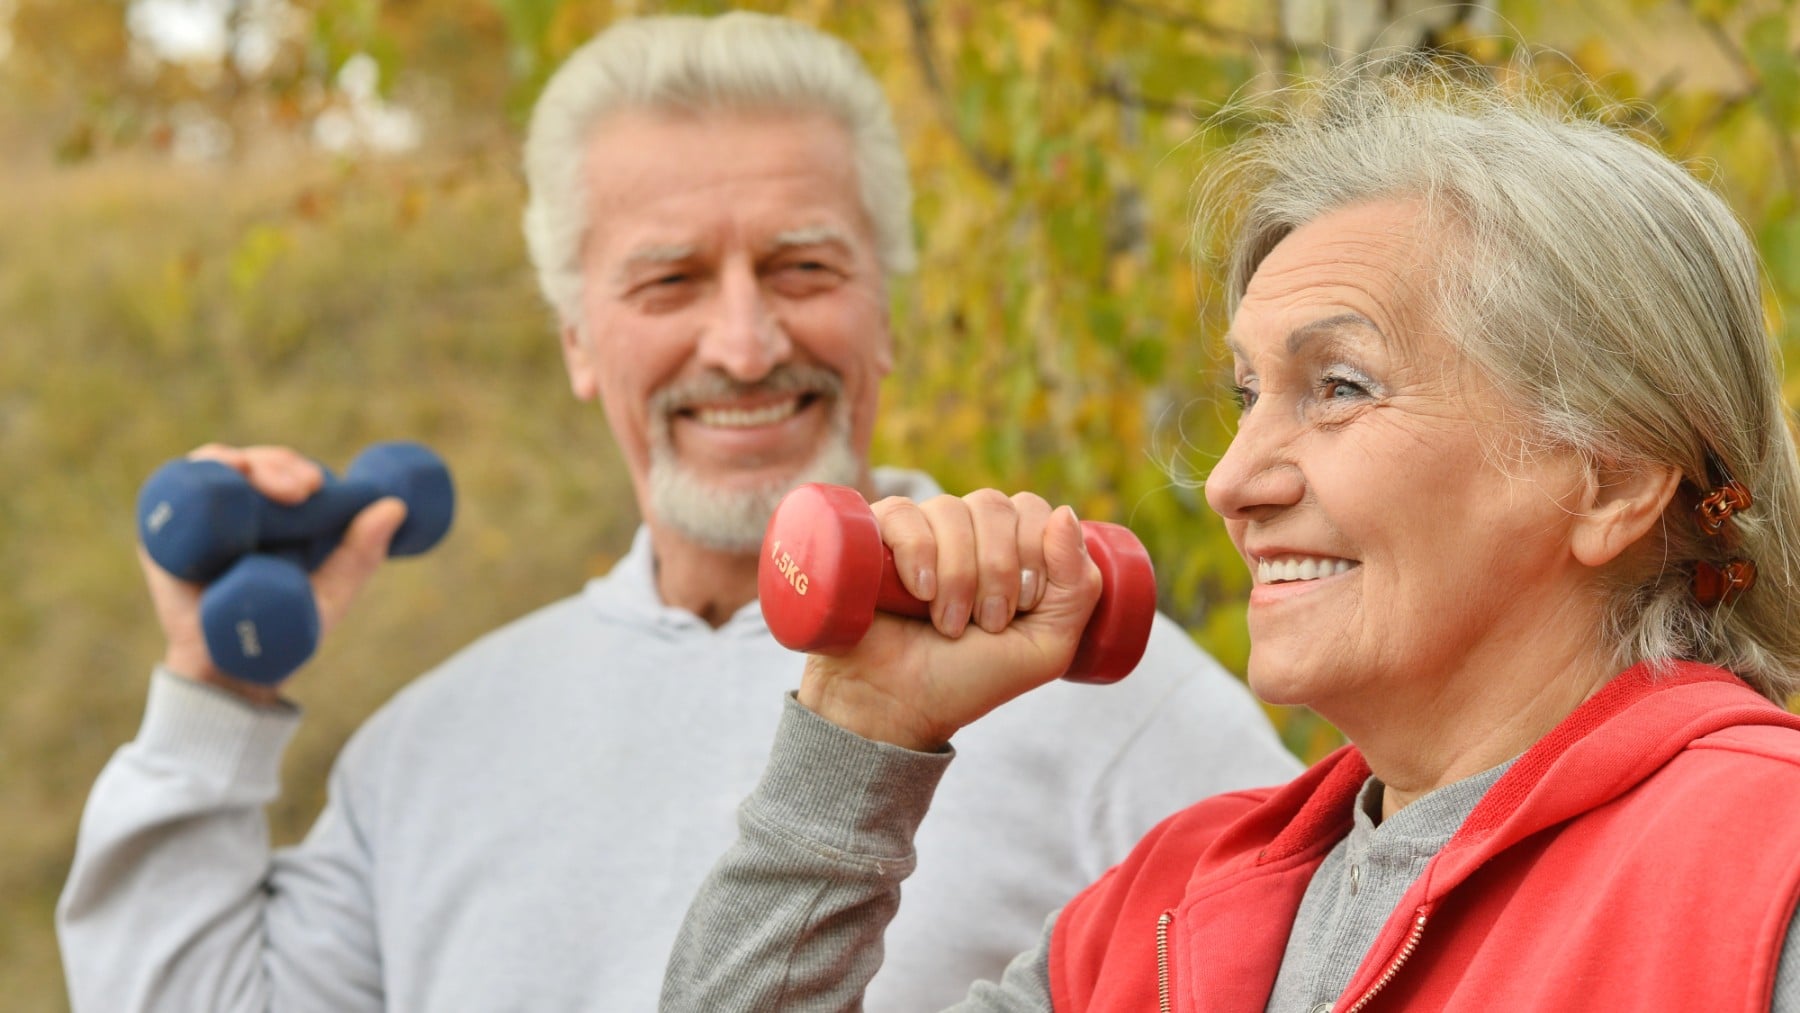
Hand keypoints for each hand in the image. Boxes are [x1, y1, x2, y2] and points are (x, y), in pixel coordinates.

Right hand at [140, 443, 405, 704]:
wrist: (234, 670)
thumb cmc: (287, 629)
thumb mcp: (333, 590)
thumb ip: (362, 551)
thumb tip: (396, 506)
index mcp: (277, 514)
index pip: (284, 471)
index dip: (297, 467)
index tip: (316, 484)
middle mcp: (238, 508)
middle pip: (252, 464)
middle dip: (276, 464)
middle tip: (301, 487)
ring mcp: (201, 518)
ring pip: (216, 468)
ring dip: (241, 463)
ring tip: (269, 484)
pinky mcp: (164, 534)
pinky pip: (173, 491)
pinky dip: (193, 475)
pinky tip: (217, 474)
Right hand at [796, 490, 1102, 750]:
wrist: (897, 706)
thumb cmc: (969, 680)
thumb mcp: (1046, 646)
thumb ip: (1078, 587)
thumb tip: (1065, 514)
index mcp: (1006, 549)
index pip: (1032, 509)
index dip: (1034, 553)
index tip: (1021, 609)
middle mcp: (964, 532)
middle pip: (995, 505)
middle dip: (998, 570)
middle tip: (987, 623)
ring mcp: (918, 530)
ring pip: (951, 509)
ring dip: (959, 574)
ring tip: (947, 624)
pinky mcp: (873, 535)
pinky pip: (903, 512)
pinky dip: (918, 551)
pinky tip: (919, 592)